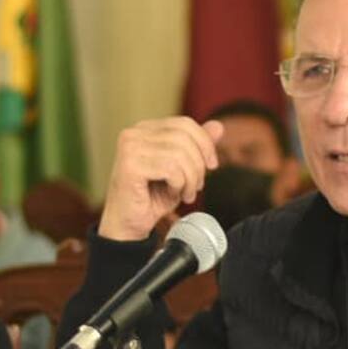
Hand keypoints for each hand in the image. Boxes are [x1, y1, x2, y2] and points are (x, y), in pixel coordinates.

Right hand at [99, 118, 223, 240]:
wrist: (129, 225)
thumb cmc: (152, 198)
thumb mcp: (183, 169)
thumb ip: (197, 147)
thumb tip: (218, 126)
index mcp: (146, 129)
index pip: (185, 123)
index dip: (205, 144)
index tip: (212, 165)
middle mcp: (134, 133)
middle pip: (184, 136)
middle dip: (198, 164)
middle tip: (196, 186)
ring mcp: (130, 147)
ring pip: (180, 153)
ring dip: (190, 178)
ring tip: (185, 193)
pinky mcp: (130, 165)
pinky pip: (171, 168)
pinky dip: (179, 184)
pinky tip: (173, 194)